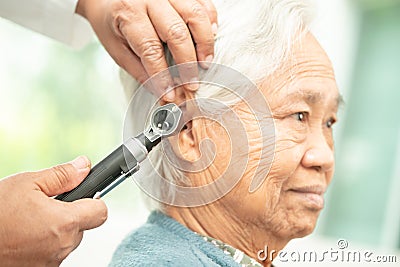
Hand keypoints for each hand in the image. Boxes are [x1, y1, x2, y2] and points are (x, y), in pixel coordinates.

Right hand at [0, 156, 106, 266]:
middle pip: (83, 226)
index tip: (83, 195)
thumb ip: (62, 175)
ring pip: (68, 240)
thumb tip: (83, 166)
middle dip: (70, 214)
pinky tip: (26, 236)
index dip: (94, 201)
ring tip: (31, 221)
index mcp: (65, 222)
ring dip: (56, 230)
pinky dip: (44, 244)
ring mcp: (52, 262)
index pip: (100, 212)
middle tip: (46, 206)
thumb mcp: (26, 184)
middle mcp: (63, 246)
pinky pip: (53, 253)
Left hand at [76, 0, 217, 101]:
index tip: (170, 94)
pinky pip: (203, 3)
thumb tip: (161, 92)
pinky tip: (211, 36)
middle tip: (192, 84)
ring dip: (205, 43)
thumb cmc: (112, 23)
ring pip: (195, 15)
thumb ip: (139, 70)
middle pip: (177, 33)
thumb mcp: (116, 48)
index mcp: (128, 14)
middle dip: (187, 63)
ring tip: (205, 63)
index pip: (150, 49)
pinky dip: (211, 20)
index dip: (163, 75)